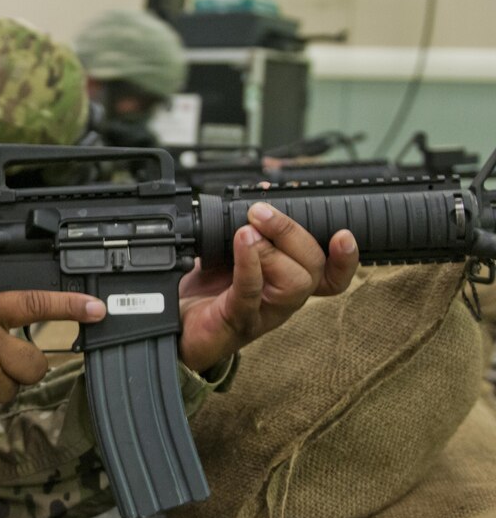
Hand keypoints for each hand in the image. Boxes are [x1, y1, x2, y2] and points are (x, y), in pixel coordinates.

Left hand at [178, 202, 358, 371]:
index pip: (332, 276)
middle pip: (315, 270)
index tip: (344, 234)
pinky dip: (249, 262)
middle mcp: (282, 300)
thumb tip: (261, 192)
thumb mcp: (229, 253)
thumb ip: (250, 228)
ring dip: (272, 249)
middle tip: (261, 212)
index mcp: (287, 282)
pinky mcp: (237, 321)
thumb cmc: (205, 292)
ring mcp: (262, 313)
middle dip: (293, 233)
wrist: (172, 325)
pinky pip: (252, 292)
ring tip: (247, 230)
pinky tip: (242, 241)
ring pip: (295, 284)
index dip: (346, 259)